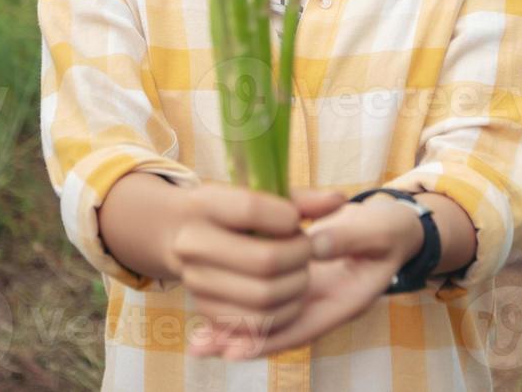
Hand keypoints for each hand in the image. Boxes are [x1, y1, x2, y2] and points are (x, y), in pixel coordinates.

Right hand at [167, 184, 345, 355]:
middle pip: (265, 260)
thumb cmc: (235, 212)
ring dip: (296, 286)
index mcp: (204, 205)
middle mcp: (192, 244)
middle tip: (306, 249)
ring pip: (265, 296)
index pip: (251, 210)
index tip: (295, 220)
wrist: (184, 235)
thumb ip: (301, 200)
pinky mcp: (206, 310)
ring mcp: (196, 281)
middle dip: (299, 256)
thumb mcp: (260, 196)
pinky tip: (290, 293)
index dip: (287, 217)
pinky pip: (257, 324)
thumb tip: (337, 201)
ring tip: (299, 270)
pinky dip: (284, 312)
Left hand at [188, 195, 424, 359]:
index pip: (305, 326)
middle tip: (203, 346)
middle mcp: (324, 305)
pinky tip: (211, 318)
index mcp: (347, 299)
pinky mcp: (299, 282)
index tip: (236, 349)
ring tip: (198, 343)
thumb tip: (314, 245)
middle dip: (243, 340)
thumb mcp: (378, 231)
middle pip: (280, 331)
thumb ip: (348, 238)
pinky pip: (269, 306)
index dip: (270, 338)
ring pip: (270, 322)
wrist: (393, 228)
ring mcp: (310, 296)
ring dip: (235, 331)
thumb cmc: (388, 230)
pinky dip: (242, 311)